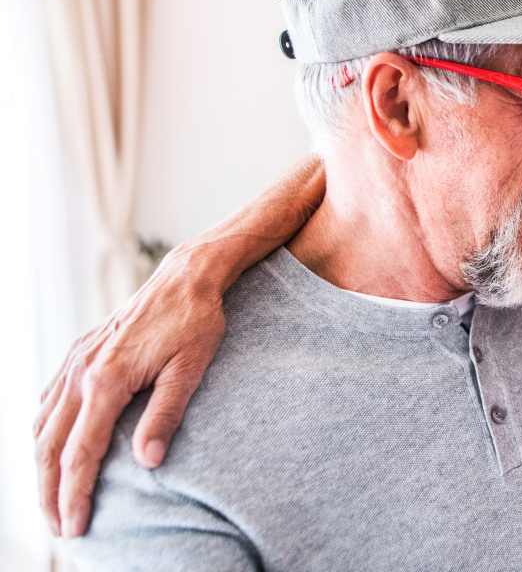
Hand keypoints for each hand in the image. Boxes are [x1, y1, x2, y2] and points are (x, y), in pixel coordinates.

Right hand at [34, 241, 226, 537]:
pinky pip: (48, 400)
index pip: (81, 452)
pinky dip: (43, 432)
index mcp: (107, 380)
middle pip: (50, 446)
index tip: (76, 526)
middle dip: (50, 492)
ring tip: (52, 500)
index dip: (76, 494)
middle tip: (60, 528)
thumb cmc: (196, 323)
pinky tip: (50, 449)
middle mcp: (82, 372)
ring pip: (42, 425)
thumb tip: (147, 463)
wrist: (186, 278)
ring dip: (41, 467)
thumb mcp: (190, 369)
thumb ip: (166, 414)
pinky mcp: (80, 353)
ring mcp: (76, 361)